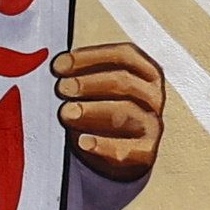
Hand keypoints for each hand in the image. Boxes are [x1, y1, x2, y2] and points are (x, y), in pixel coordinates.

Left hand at [54, 38, 165, 181]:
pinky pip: (125, 148)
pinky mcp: (145, 153)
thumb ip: (83, 75)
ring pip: (126, 112)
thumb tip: (57, 68)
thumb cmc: (105, 110)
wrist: (122, 151)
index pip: (123, 56)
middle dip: (88, 84)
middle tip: (62, 88)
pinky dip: (103, 145)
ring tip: (66, 112)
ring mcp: (152, 124)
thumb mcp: (99, 89)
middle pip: (124, 82)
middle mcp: (153, 96)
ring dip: (93, 110)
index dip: (89, 58)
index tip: (60, 65)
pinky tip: (84, 141)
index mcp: (146, 72)